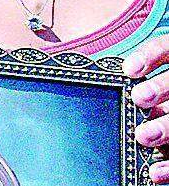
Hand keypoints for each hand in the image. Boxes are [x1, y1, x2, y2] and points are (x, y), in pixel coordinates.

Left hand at [125, 36, 168, 182]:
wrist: (154, 141)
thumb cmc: (126, 109)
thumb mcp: (124, 92)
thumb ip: (111, 87)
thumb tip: (60, 85)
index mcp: (166, 70)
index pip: (168, 48)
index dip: (152, 54)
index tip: (129, 68)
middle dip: (162, 88)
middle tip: (139, 98)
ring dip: (167, 126)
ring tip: (143, 135)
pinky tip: (153, 171)